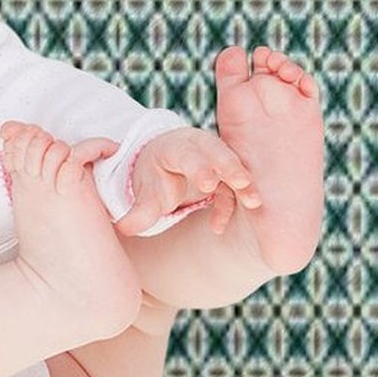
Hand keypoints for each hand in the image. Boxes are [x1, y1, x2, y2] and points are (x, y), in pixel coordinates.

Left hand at [115, 127, 261, 237]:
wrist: (164, 163)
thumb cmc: (155, 176)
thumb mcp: (145, 192)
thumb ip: (138, 212)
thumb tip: (123, 229)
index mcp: (174, 147)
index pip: (188, 154)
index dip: (199, 167)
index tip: (208, 184)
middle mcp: (199, 147)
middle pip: (218, 152)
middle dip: (230, 168)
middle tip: (242, 183)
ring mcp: (216, 157)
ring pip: (234, 166)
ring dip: (244, 184)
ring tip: (254, 202)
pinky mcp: (227, 171)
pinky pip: (234, 186)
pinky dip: (232, 204)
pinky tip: (217, 227)